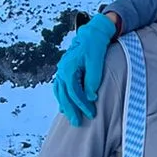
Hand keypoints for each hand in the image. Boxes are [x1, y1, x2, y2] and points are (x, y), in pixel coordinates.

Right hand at [53, 11, 117, 126]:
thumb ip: (92, 80)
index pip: (74, 92)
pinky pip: (60, 87)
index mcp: (68, 68)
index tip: (91, 114)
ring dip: (65, 105)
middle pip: (64, 95)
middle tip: (77, 123)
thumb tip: (90, 97)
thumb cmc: (95, 46)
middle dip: (71, 110)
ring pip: (59, 92)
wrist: (92, 33)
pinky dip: (61, 97)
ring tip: (70, 117)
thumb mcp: (96, 63)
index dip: (82, 104)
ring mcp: (61, 70)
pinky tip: (64, 105)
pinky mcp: (65, 70)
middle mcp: (62, 70)